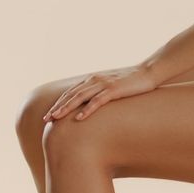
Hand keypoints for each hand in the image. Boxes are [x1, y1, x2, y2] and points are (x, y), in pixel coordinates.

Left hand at [41, 64, 161, 122]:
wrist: (148, 72)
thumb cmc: (131, 82)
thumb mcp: (111, 87)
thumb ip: (100, 93)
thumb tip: (92, 105)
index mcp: (92, 80)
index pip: (71, 93)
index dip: (59, 103)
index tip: (49, 115)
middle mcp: (94, 80)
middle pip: (71, 95)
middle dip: (57, 107)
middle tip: (46, 119)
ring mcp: (104, 84)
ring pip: (80, 97)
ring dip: (66, 108)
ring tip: (56, 119)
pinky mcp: (114, 89)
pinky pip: (97, 101)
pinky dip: (87, 109)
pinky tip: (79, 118)